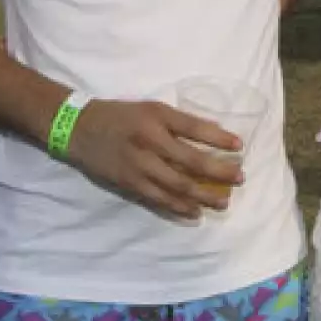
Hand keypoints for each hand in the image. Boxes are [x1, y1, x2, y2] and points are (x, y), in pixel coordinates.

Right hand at [65, 99, 243, 218]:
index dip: (219, 139)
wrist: (79, 129)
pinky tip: (195, 211)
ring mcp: (139, 166)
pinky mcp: (130, 184)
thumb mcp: (151, 108)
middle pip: (191, 161)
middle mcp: (149, 141)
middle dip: (219, 172)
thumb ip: (179, 121)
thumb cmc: (121, 116)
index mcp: (156, 117)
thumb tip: (214, 134)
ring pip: (178, 185)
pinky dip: (179, 207)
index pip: (194, 128)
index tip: (240, 146)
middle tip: (240, 179)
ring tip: (223, 202)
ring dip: (204, 195)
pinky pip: (159, 199)